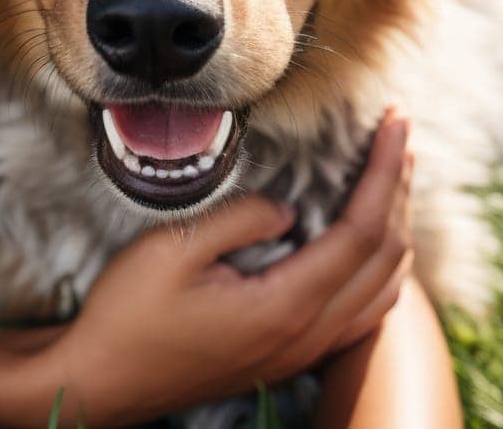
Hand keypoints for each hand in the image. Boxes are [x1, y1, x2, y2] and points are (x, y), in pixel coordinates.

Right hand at [44, 108, 414, 425]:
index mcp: (284, 306)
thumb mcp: (173, 251)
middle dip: (400, 189)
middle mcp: (306, 335)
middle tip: (399, 133)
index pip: (362, 230)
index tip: (395, 121)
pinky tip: (370, 243)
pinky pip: (363, 313)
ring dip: (396, 227)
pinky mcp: (288, 356)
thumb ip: (239, 220)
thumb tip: (287, 208)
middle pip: (385, 258)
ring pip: (384, 290)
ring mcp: (301, 351)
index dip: (384, 172)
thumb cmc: (129, 316)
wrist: (102, 381)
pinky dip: (382, 269)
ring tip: (391, 176)